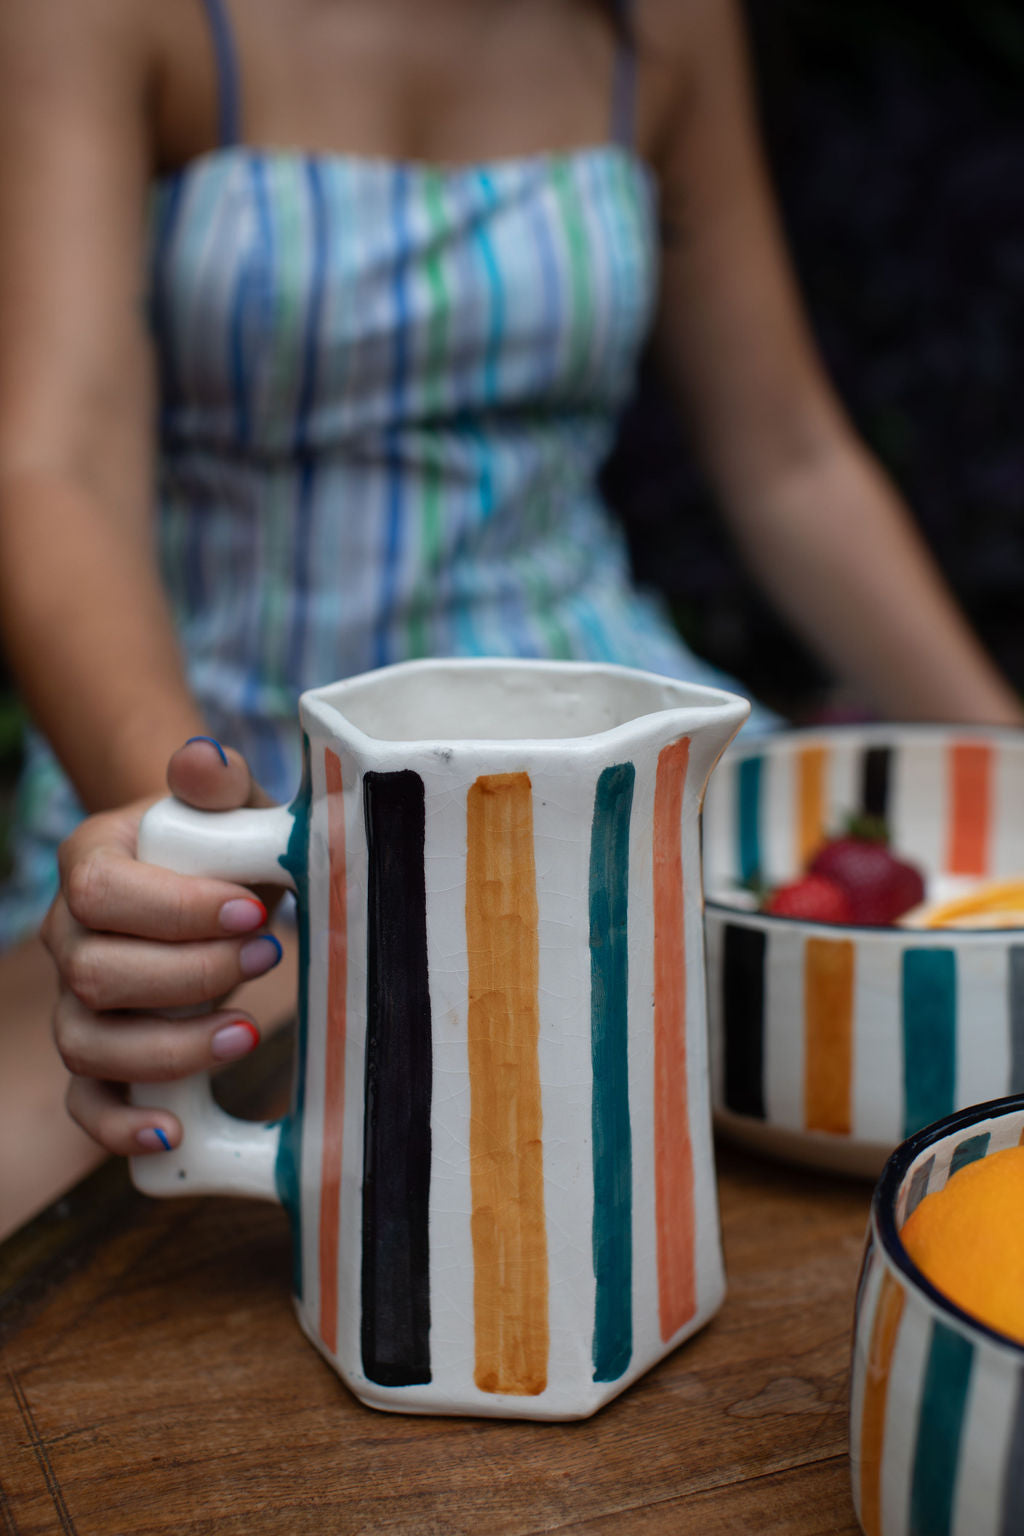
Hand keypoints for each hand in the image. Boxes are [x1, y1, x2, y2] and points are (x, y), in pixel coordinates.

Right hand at [42, 738, 284, 1155]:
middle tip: (270, 956)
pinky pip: (87, 1105)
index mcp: (91, 863)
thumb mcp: (231, 806)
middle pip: (93, 974)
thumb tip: (204, 760)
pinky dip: (122, 1126)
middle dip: (188, 975)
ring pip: (88, 1044)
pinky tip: (173, 1132)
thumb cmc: (227, 844)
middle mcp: (69, 935)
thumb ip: (215, 782)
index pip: (103, 892)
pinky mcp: (99, 1060)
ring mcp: (76, 1003)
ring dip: (170, 1048)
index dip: (176, 910)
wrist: (218, 881)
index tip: (253, 911)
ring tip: (248, 1031)